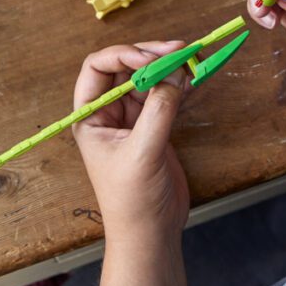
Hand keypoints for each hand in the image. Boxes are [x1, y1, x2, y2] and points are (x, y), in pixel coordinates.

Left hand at [72, 41, 190, 241]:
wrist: (150, 235)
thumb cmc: (132, 201)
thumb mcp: (142, 153)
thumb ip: (158, 110)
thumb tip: (176, 72)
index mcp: (90, 116)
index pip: (98, 67)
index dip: (123, 55)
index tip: (151, 58)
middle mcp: (109, 112)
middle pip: (127, 67)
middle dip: (152, 55)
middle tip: (181, 50)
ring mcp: (133, 118)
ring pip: (149, 77)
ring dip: (170, 66)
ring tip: (193, 59)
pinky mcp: (155, 126)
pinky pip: (166, 94)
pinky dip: (181, 83)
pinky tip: (196, 77)